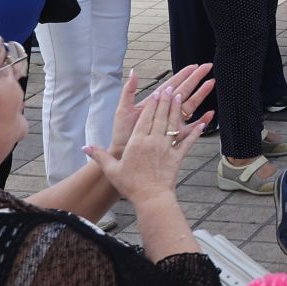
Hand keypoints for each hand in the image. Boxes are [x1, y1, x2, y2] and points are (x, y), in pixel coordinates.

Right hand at [86, 79, 207, 204]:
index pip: (145, 118)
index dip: (152, 104)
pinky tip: (202, 123)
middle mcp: (153, 141)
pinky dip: (195, 132)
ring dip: (177, 109)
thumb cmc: (130, 185)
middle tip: (171, 87)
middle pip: (161, 116)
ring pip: (173, 124)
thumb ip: (99, 156)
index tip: (157, 92)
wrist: (151, 198)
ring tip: (181, 96)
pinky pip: (188, 141)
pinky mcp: (178, 157)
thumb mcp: (111, 170)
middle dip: (166, 100)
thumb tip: (85, 147)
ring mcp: (167, 148)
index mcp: (137, 142)